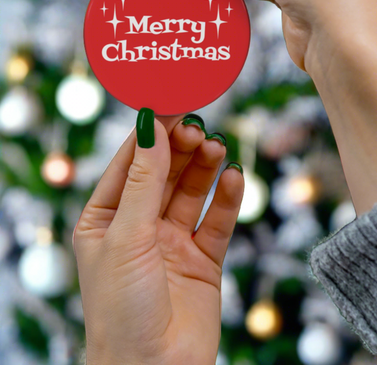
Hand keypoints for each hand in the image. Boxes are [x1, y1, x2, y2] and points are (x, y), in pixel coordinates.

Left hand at [73, 110, 243, 364]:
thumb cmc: (121, 309)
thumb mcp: (126, 236)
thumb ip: (144, 180)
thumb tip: (150, 126)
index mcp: (106, 218)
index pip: (130, 162)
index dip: (151, 132)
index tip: (172, 103)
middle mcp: (139, 226)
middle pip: (165, 172)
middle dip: (181, 148)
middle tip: (199, 127)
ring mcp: (172, 240)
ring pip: (192, 191)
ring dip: (205, 167)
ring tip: (217, 146)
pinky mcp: (203, 257)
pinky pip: (217, 219)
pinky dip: (228, 198)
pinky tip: (234, 178)